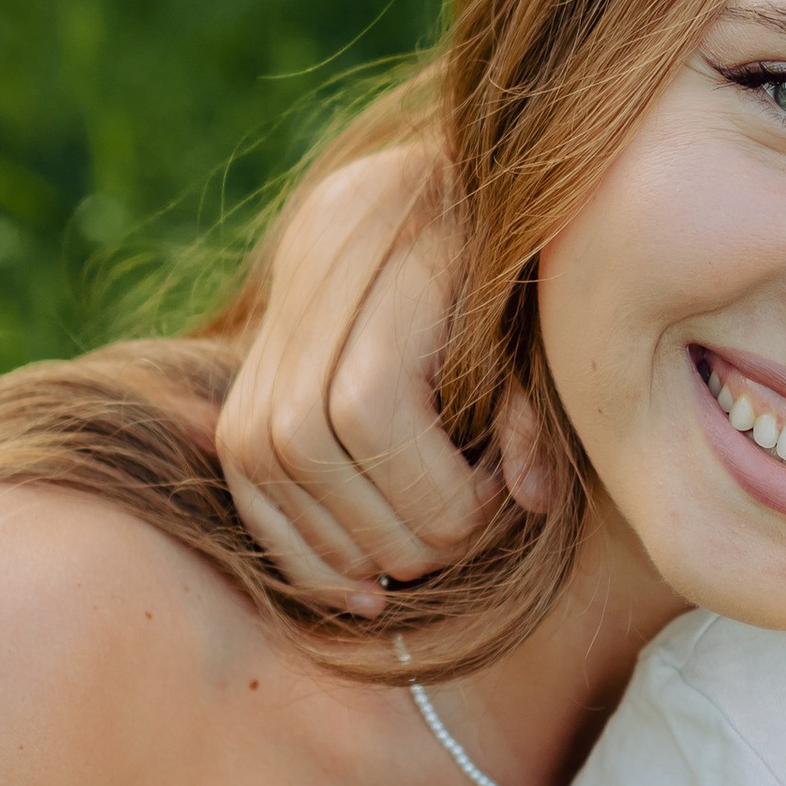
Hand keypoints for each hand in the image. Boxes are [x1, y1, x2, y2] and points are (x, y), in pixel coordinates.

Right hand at [216, 144, 523, 609]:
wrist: (449, 199)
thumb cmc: (524, 274)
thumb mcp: (543, 326)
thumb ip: (533, 410)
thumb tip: (535, 497)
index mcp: (385, 250)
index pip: (369, 407)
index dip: (434, 482)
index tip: (496, 496)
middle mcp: (309, 277)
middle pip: (308, 442)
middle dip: (391, 521)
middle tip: (457, 539)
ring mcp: (269, 326)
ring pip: (265, 462)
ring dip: (342, 542)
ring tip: (416, 563)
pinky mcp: (247, 378)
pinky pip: (243, 476)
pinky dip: (295, 546)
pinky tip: (359, 586)